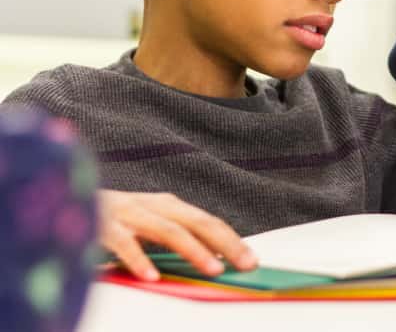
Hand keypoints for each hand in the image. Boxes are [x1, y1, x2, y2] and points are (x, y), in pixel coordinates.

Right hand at [99, 190, 256, 280]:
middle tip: (245, 265)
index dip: (232, 240)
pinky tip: (152, 276)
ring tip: (213, 270)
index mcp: (166, 205)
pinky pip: (124, 243)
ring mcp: (128, 213)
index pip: (208, 222)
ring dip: (194, 250)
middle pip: (197, 223)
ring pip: (168, 230)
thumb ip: (173, 239)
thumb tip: (211, 261)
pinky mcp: (102, 226)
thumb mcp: (146, 225)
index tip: (252, 260)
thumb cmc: (112, 220)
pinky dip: (139, 259)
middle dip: (226, 244)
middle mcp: (151, 205)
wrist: (63, 199)